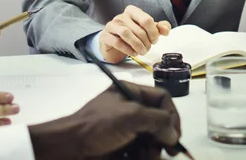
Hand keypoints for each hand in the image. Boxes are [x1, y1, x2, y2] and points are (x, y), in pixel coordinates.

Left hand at [28, 82, 180, 159]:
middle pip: (159, 122)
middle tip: (166, 152)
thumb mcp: (130, 116)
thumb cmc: (98, 126)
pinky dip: (143, 157)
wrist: (69, 148)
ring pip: (151, 140)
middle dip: (162, 138)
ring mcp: (125, 129)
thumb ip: (158, 121)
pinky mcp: (120, 147)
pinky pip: (140, 151)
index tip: (175, 135)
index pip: (162, 98)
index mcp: (130, 92)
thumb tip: (173, 134)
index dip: (172, 115)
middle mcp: (130, 108)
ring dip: (153, 152)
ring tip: (146, 158)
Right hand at [99, 5, 170, 63]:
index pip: (146, 19)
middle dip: (146, 42)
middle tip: (148, 48)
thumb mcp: (146, 30)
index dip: (153, 32)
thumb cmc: (131, 34)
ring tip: (142, 51)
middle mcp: (121, 16)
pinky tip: (133, 53)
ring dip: (137, 45)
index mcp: (132, 11)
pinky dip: (127, 49)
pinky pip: (117, 42)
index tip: (155, 40)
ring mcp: (112, 25)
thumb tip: (166, 29)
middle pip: (138, 29)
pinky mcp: (105, 35)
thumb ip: (158, 28)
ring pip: (126, 33)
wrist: (113, 43)